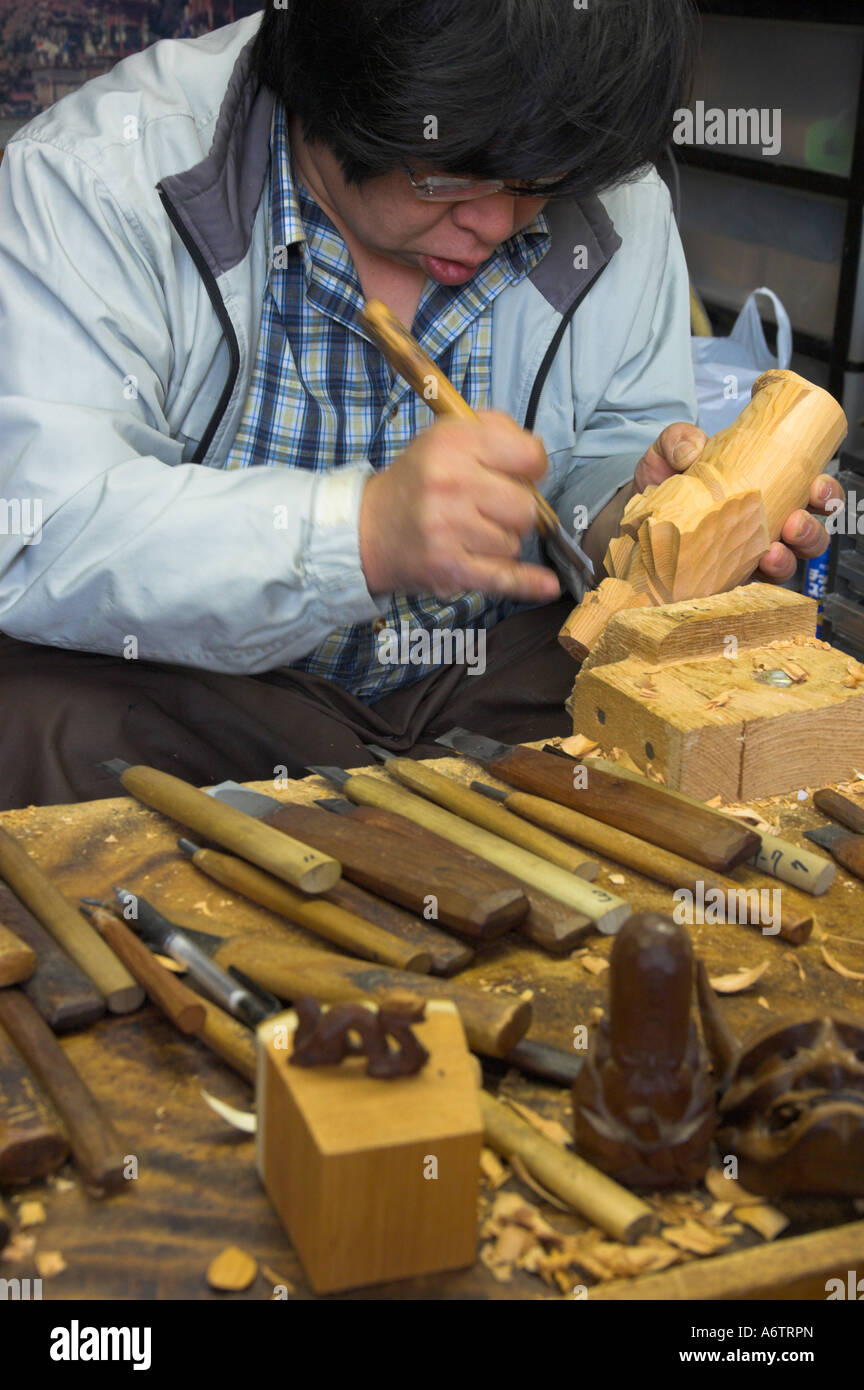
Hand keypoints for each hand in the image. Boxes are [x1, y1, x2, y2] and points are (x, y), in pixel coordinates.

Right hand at [358, 410, 561, 601]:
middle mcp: (451, 482)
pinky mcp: (448, 566)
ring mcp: (448, 528)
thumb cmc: (420, 480)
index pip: (528, 456)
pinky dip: (527, 582)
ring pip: (513, 543)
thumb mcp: (447, 436)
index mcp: (454, 442)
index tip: (521, 475)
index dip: (532, 468)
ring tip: (470, 532)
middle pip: (525, 507)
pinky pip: (503, 577)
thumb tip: (536, 457)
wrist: (370, 527)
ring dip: (500, 542)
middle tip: (490, 509)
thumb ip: (495, 430)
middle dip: (515, 512)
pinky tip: (548, 585)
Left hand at [633, 422, 843, 582]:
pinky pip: (747, 589)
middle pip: (809, 534)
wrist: (631, 514)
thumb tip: (692, 450)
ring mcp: (747, 555)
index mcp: (770, 487)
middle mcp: (766, 524)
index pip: (813, 493)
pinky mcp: (723, 578)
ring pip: (786, 564)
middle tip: (794, 523)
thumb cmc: (665, 478)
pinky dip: (749, 583)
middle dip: (811, 531)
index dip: (825, 494)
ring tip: (771, 553)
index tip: (815, 488)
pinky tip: (744, 576)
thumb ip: (679, 439)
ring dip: (786, 560)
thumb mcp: (670, 450)